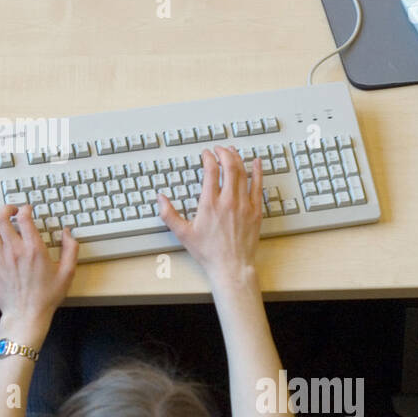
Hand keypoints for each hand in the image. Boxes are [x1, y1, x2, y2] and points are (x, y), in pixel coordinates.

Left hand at [0, 204, 77, 332]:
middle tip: (11, 211)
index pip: (24, 217)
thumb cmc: (46, 297)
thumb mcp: (67, 273)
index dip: (24, 208)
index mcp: (34, 249)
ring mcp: (0, 259)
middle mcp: (14, 250)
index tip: (27, 210)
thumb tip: (67, 232)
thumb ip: (71, 249)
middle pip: (1, 218)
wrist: (27, 315)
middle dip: (6, 209)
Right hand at [158, 147, 262, 291]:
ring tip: (232, 151)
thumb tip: (160, 199)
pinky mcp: (255, 211)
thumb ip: (168, 214)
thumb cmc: (209, 252)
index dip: (208, 158)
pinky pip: (258, 186)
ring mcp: (244, 205)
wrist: (231, 267)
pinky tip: (257, 163)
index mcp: (210, 204)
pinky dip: (258, 172)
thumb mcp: (183, 233)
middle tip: (219, 149)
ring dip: (237, 159)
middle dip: (224, 153)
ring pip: (243, 173)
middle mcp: (228, 201)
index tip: (206, 154)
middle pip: (229, 167)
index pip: (211, 171)